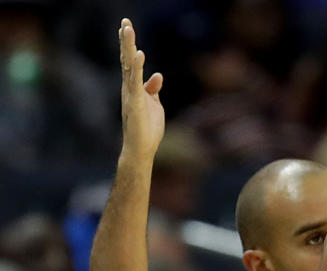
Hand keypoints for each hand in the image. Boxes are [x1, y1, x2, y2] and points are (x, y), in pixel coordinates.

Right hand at [118, 18, 163, 162]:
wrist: (141, 148)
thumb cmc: (146, 128)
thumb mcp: (154, 104)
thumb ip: (153, 89)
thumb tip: (157, 75)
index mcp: (134, 87)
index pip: (130, 62)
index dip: (129, 44)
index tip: (126, 27)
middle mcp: (129, 88)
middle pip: (127, 59)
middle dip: (126, 40)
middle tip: (125, 21)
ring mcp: (130, 94)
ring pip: (128, 66)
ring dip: (128, 47)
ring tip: (127, 29)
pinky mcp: (135, 102)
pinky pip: (135, 82)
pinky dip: (137, 67)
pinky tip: (139, 54)